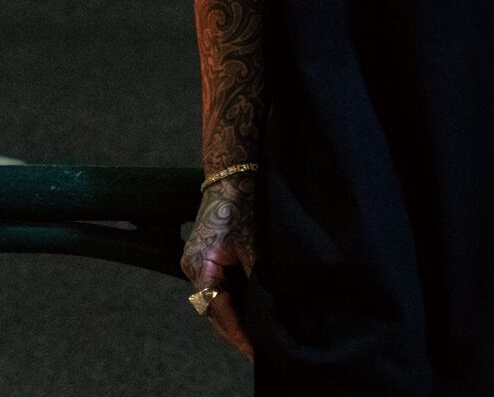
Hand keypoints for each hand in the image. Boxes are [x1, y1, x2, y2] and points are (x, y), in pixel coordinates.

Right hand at [180, 175, 256, 359]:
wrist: (232, 173)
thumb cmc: (240, 202)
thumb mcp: (252, 243)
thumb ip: (257, 277)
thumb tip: (270, 307)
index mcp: (200, 265)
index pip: (216, 310)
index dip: (236, 331)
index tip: (254, 349)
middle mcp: (194, 267)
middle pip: (213, 309)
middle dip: (236, 329)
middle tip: (257, 350)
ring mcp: (199, 262)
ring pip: (217, 298)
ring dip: (235, 314)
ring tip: (258, 334)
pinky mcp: (208, 256)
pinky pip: (219, 285)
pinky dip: (235, 298)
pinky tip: (252, 309)